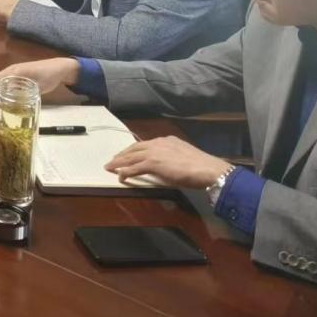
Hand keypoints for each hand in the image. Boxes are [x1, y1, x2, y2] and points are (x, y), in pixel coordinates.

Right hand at [0, 58, 80, 104]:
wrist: (60, 70)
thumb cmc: (47, 74)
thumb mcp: (33, 81)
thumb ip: (20, 87)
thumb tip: (5, 96)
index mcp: (12, 72)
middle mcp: (12, 74)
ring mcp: (18, 77)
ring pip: (3, 87)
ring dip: (1, 96)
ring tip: (6, 108)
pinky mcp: (24, 81)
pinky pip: (11, 88)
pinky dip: (9, 95)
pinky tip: (15, 104)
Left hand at [105, 137, 232, 188]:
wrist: (206, 168)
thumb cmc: (200, 166)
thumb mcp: (183, 156)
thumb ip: (172, 157)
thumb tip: (167, 165)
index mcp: (166, 140)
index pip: (145, 144)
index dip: (134, 150)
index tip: (128, 154)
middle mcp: (158, 143)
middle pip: (134, 148)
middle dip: (122, 155)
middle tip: (114, 160)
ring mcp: (154, 152)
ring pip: (130, 157)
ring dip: (119, 163)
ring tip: (110, 167)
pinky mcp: (152, 163)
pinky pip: (133, 168)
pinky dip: (125, 172)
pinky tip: (120, 177)